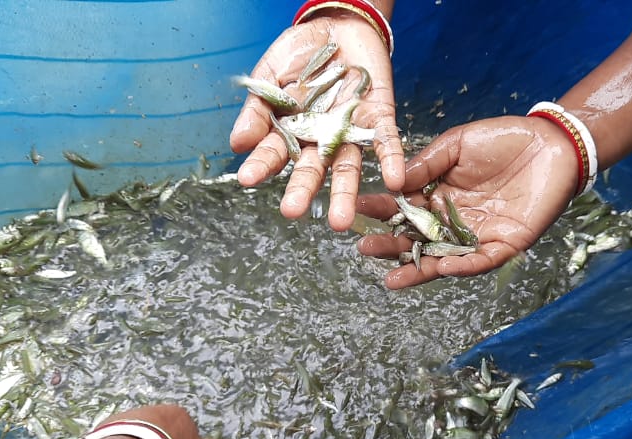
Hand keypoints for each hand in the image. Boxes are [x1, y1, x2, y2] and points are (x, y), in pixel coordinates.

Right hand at [229, 12, 404, 231]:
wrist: (337, 24)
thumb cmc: (300, 50)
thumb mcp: (272, 72)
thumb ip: (258, 106)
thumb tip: (238, 143)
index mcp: (291, 130)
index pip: (274, 152)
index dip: (261, 164)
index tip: (247, 179)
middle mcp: (319, 138)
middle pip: (312, 169)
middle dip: (302, 190)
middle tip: (292, 211)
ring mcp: (349, 132)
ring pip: (348, 168)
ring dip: (345, 194)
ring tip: (339, 222)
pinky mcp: (377, 119)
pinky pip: (386, 143)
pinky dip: (391, 161)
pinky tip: (393, 181)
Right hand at [356, 116, 580, 288]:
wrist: (551, 143)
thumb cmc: (503, 139)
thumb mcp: (457, 144)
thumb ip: (427, 164)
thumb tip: (393, 183)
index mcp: (438, 196)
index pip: (403, 209)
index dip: (380, 212)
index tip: (355, 212)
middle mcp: (454, 220)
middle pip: (417, 240)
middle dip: (390, 247)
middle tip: (364, 250)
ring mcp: (478, 235)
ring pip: (443, 259)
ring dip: (418, 270)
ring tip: (392, 278)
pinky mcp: (506, 244)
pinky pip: (481, 261)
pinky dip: (462, 267)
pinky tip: (441, 267)